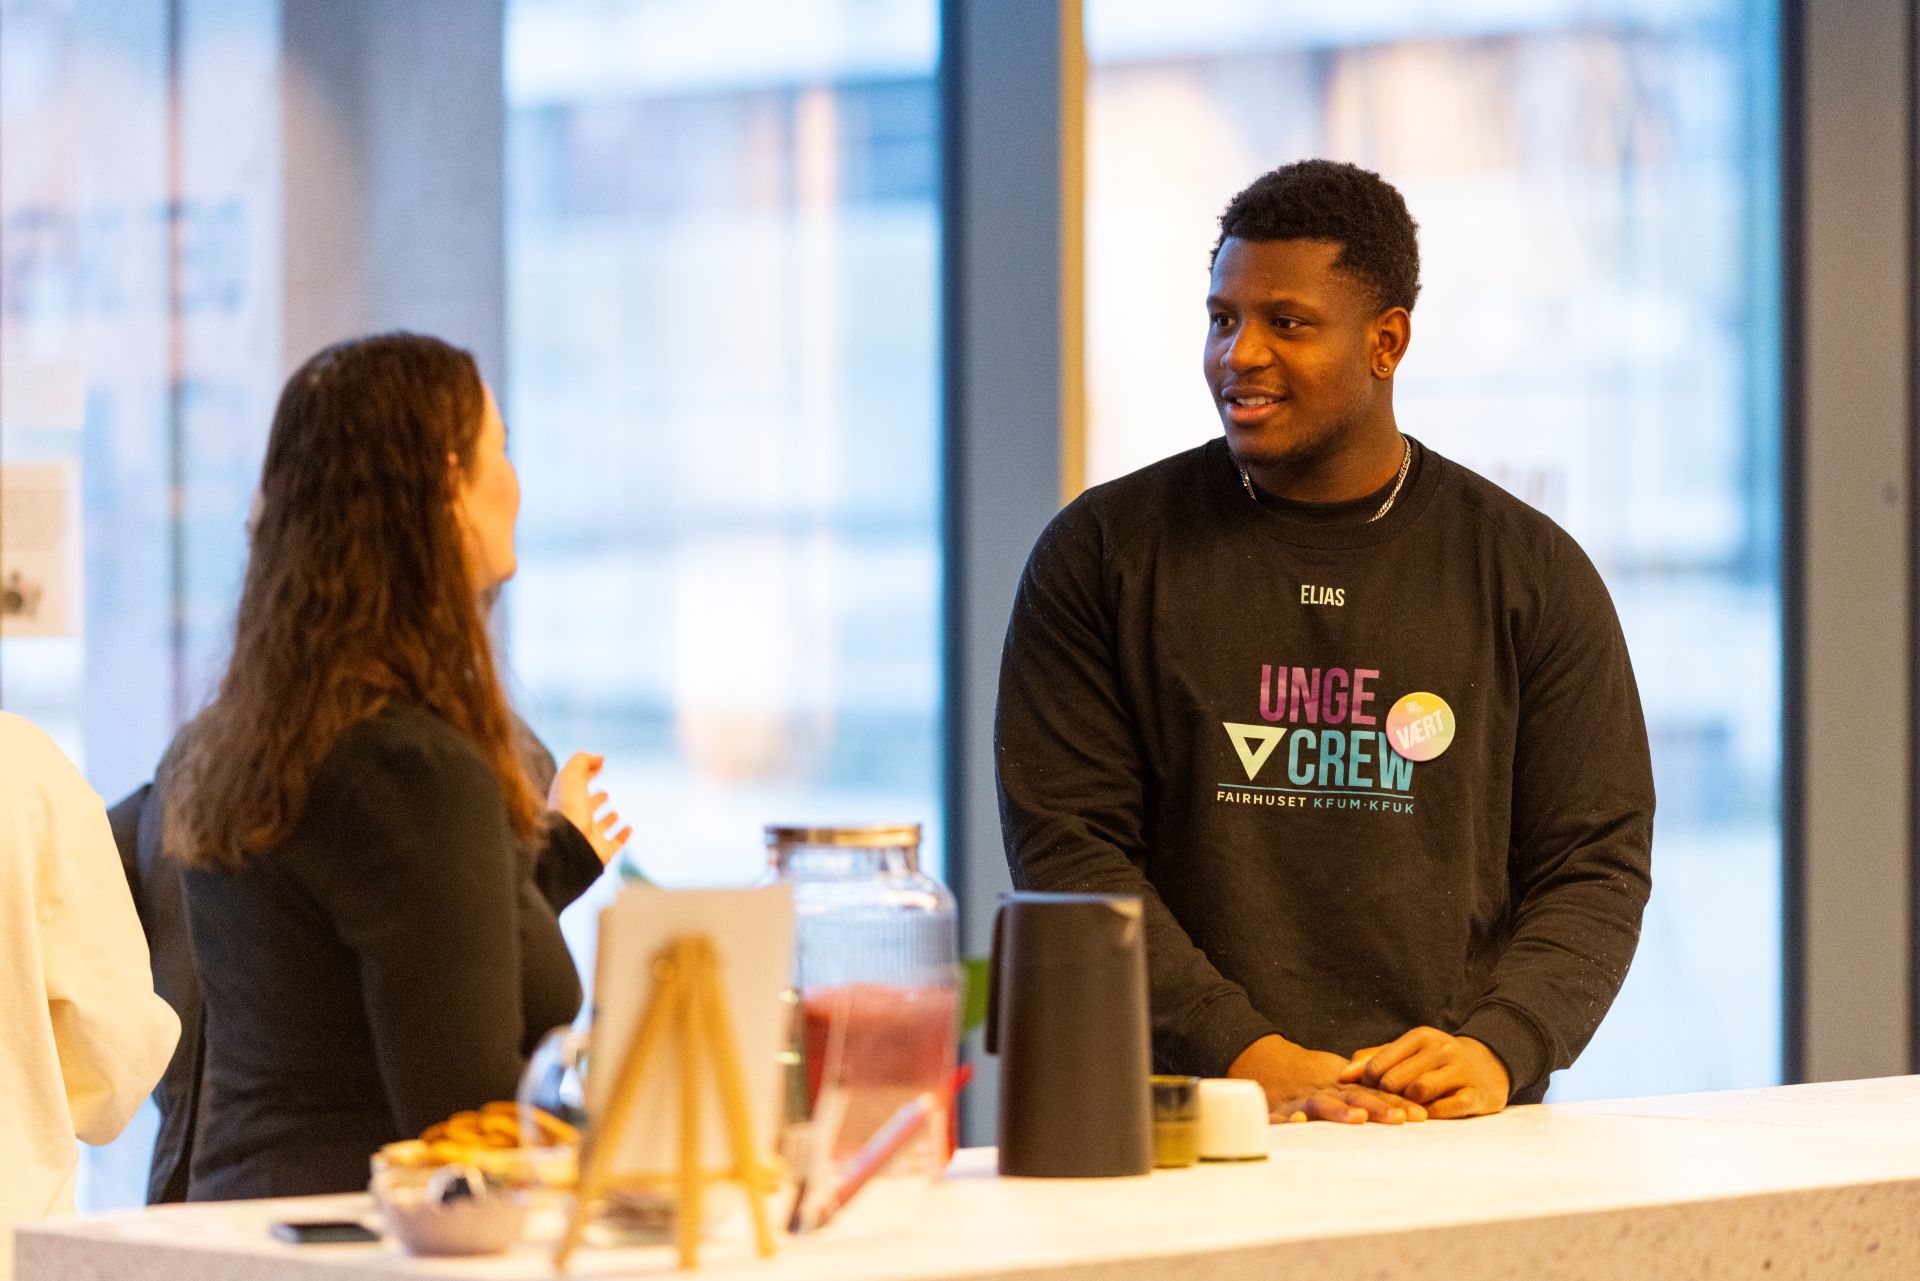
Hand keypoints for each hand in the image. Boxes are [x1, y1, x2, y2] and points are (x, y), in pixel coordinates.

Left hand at [546, 752, 630, 864]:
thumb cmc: (568, 807)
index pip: (578, 785)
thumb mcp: (571, 774)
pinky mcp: (602, 851)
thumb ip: (583, 760)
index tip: (600, 766)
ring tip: (615, 812)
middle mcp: (577, 819)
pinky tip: (629, 827)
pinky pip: (615, 843)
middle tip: (604, 794)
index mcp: (567, 801)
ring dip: (608, 819)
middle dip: (596, 800)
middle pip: (587, 808)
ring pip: (600, 827)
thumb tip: (599, 758)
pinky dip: (623, 835)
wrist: (569, 843)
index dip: (588, 774)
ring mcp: (590, 836)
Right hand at [1228, 1034, 1425, 1124]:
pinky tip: (1297, 1122)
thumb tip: (1414, 1111)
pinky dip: (1287, 1119)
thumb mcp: (1342, 1082)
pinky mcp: (1278, 1109)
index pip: (1375, 1094)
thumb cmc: (1314, 1080)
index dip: (1397, 1103)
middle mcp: (1326, 1092)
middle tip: (1399, 1118)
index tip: (1420, 1115)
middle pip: (1354, 1099)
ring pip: (1322, 1105)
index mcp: (1344, 1087)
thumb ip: (1370, 1094)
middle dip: (1378, 1108)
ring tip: (1357, 1118)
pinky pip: (1280, 1115)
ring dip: (1340, 1111)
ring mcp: (1301, 1100)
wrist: (1268, 1063)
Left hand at [1339, 1027, 1509, 1118]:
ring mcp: (1461, 1071)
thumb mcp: (1407, 1053)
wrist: (1488, 1066)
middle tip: (1384, 1107)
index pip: (1377, 1064)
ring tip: (1407, 1110)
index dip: (1365, 1085)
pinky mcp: (1476, 1094)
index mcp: (1420, 1037)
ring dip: (1408, 1106)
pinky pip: (1446, 1108)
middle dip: (1385, 1097)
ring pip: (1419, 1091)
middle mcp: (1441, 1049)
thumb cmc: (1435, 1062)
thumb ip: (1373, 1059)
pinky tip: (1428, 1116)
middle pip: (1394, 1080)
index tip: (1367, 1094)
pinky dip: (1432, 1115)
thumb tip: (1341, 1076)